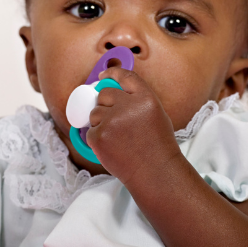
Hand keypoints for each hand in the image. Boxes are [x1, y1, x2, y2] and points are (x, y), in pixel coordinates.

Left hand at [86, 67, 180, 184]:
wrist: (156, 173)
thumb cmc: (158, 145)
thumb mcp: (156, 113)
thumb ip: (137, 99)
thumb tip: (111, 89)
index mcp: (145, 97)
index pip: (124, 76)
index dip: (111, 73)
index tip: (103, 76)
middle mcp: (128, 106)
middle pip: (105, 93)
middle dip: (106, 104)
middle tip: (116, 121)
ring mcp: (112, 121)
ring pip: (95, 112)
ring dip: (101, 122)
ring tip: (118, 138)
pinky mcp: (99, 136)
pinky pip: (90, 130)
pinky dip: (97, 138)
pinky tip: (112, 147)